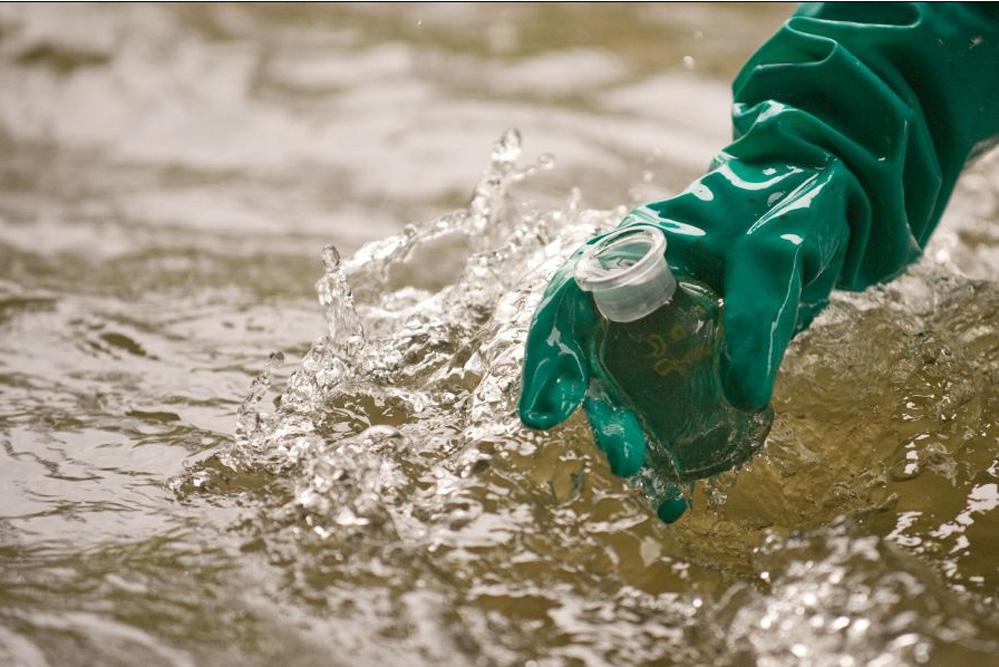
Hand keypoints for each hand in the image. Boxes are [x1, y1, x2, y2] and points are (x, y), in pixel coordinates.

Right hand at [519, 155, 852, 487]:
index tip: (546, 412)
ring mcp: (659, 321)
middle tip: (625, 460)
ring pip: (625, 387)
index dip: (549, 356)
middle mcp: (632, 287)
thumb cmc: (792, 205)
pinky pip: (665, 397)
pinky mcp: (689, 348)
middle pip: (592, 356)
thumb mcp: (778, 249)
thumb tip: (741, 398)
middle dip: (601, 414)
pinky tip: (684, 478)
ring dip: (635, 439)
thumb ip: (756, 312)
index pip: (568, 299)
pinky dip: (669, 439)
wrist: (827, 200)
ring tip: (661, 494)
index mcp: (633, 247)